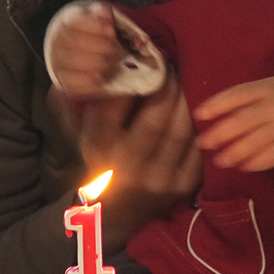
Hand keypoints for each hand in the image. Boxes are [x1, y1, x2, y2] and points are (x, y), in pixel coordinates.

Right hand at [46, 1, 125, 95]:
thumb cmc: (96, 34)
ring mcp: (57, 61)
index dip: (95, 26)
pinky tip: (101, 78)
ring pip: (74, 62)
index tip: (111, 30)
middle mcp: (58, 41)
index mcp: (67, 22)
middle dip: (102, 46)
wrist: (82, 52)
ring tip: (113, 64)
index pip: (76, 21)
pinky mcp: (61, 80)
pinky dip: (87, 81)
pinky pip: (71, 82)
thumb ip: (104, 15)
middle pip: (77, 42)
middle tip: (118, 50)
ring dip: (98, 63)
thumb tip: (107, 14)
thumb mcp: (100, 20)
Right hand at [53, 74, 201, 252]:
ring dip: (185, 100)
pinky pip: (197, 147)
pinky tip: (194, 108)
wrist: (117, 210)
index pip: (114, 107)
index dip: (131, 80)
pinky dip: (198, 124)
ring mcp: (158, 179)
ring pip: (181, 131)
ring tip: (183, 83)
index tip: (141, 62)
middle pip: (155, 117)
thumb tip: (75, 67)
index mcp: (99, 148)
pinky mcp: (183, 186)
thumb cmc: (101, 159)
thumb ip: (76, 102)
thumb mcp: (81, 133)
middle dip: (167, 86)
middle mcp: (127, 166)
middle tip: (170, 68)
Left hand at [194, 77, 273, 170]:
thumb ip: (249, 96)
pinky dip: (255, 163)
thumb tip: (213, 112)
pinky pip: (271, 156)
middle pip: (242, 120)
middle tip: (203, 143)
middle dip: (219, 134)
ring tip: (220, 160)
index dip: (216, 105)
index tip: (199, 116)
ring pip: (255, 142)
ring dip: (234, 153)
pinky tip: (243, 166)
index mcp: (269, 86)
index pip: (237, 95)